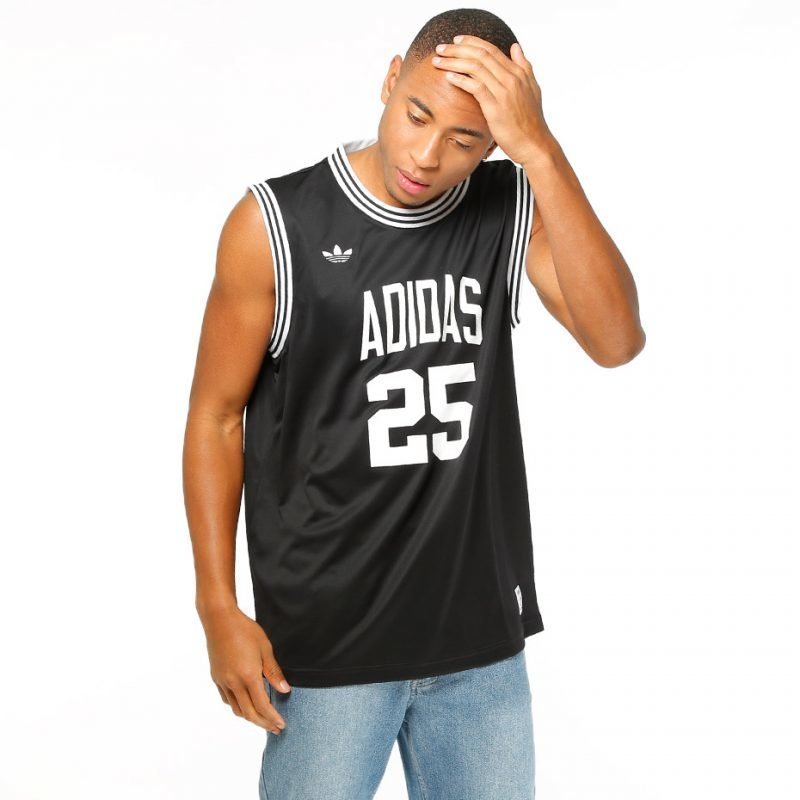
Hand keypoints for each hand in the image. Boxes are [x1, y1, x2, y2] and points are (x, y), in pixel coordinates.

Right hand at [200, 605, 290, 733]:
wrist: (220, 620)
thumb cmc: (245, 630)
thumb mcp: (265, 648)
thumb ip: (274, 672)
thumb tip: (284, 690)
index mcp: (248, 676)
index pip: (262, 705)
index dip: (273, 718)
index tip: (281, 724)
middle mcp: (233, 683)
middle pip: (248, 713)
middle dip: (263, 723)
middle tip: (275, 728)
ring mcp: (223, 681)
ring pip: (236, 708)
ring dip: (250, 717)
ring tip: (262, 718)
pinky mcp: (216, 677)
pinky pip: (227, 699)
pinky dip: (237, 706)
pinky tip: (245, 703)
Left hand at [431, 34, 551, 164]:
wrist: (535, 145)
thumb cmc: (531, 122)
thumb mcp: (532, 89)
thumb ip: (524, 67)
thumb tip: (516, 46)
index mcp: (518, 72)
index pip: (491, 50)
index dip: (472, 42)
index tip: (456, 41)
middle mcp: (511, 78)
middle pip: (481, 55)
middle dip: (458, 49)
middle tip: (440, 48)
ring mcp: (504, 92)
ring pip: (476, 68)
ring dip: (454, 62)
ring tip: (437, 61)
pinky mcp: (496, 108)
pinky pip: (476, 87)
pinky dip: (461, 80)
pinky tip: (449, 77)